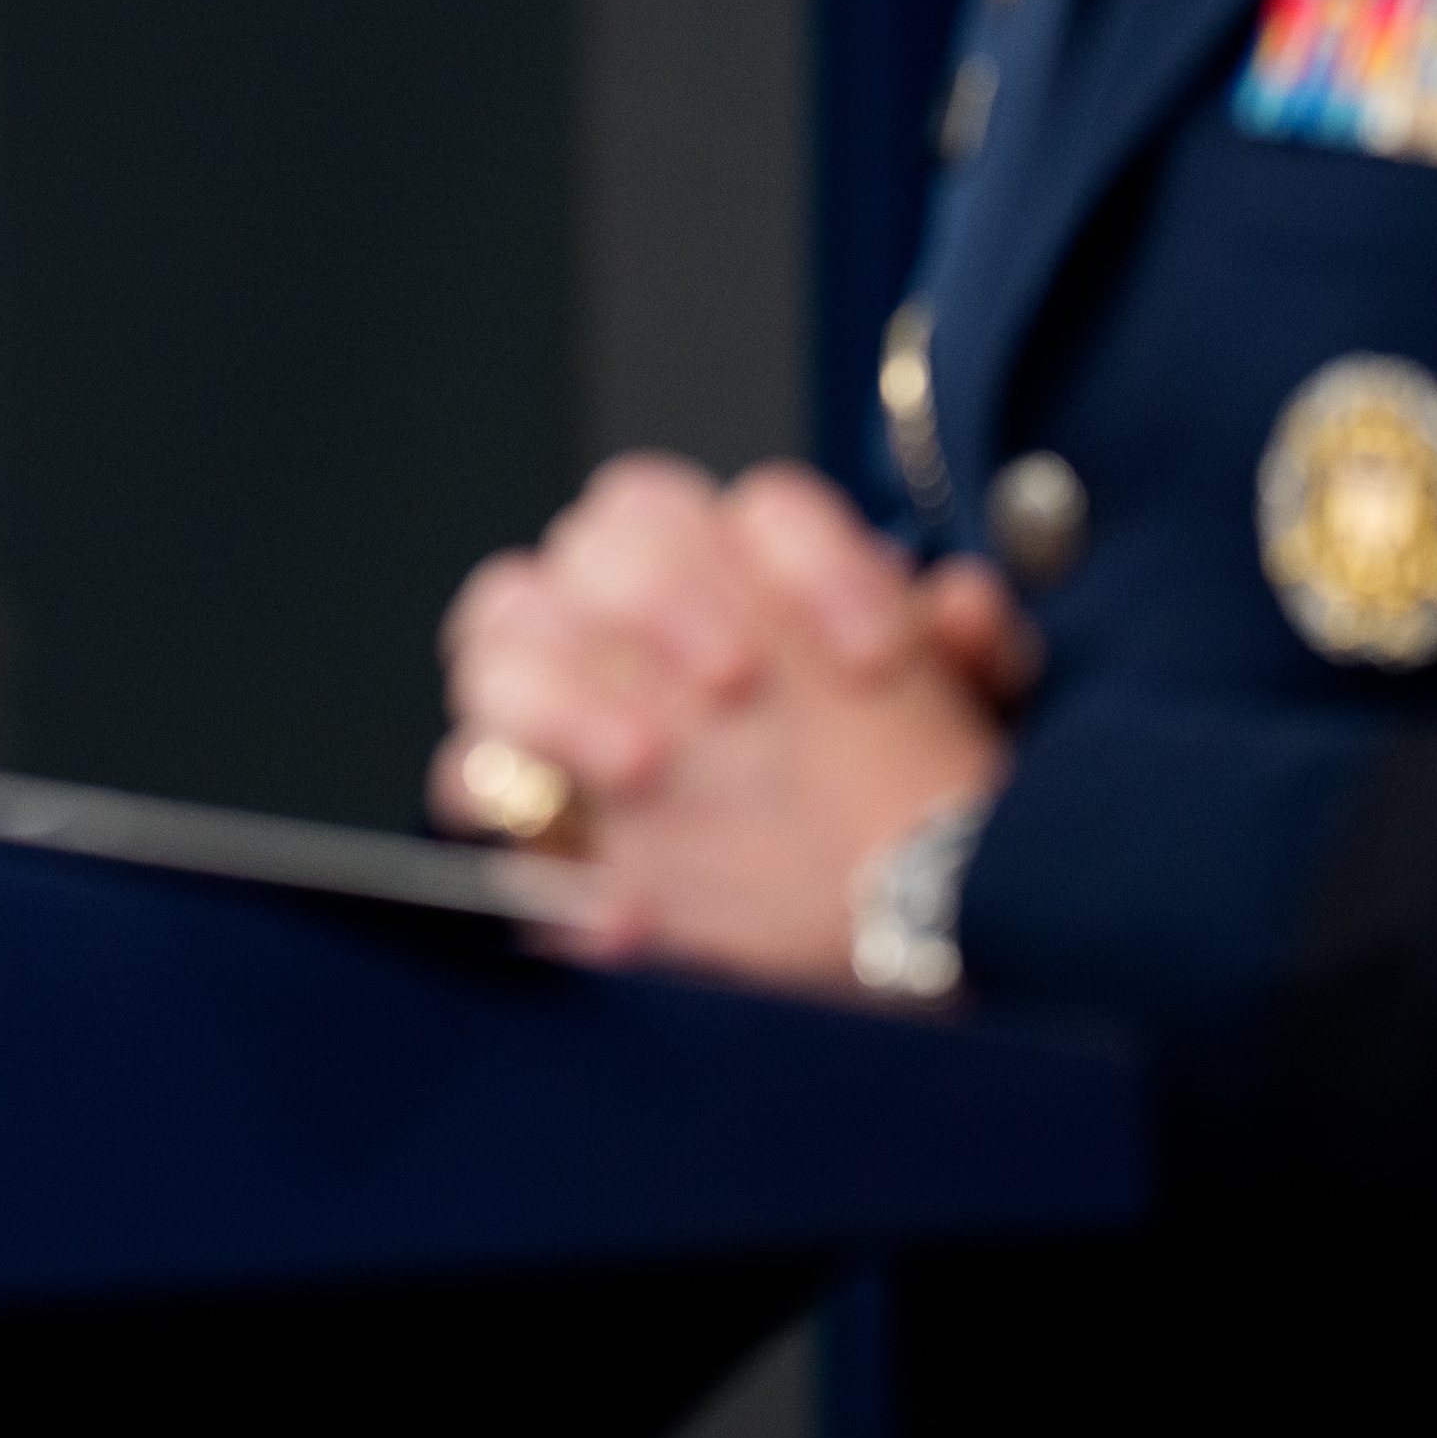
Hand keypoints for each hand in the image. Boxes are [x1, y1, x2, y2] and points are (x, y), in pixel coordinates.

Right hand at [434, 457, 1015, 987]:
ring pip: (504, 623)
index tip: (875, 657)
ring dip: (565, 689)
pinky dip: (506, 802)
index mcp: (756, 575)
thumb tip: (959, 603)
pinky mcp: (533, 803)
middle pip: (602, 535)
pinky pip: (468, 770)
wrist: (889, 927)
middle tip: (733, 684)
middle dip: (659, 592)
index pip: (758, 510)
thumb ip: (968, 653)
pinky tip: (601, 884)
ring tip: (645, 765)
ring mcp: (574, 697)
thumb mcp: (964, 729)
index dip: (812, 561)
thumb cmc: (913, 804)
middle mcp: (648, 618)